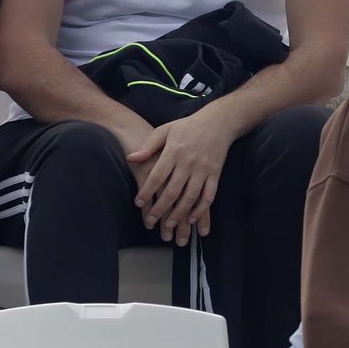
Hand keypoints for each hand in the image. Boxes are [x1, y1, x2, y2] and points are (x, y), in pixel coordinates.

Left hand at [127, 109, 236, 244]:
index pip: (157, 176)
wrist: (218, 122)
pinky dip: (201, 209)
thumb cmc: (187, 126)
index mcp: (174, 151)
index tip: (138, 203)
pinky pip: (209, 195)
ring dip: (179, 214)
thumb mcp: (165, 130)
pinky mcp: (215, 174)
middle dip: (160, 209)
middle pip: (172, 191)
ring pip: (190, 197)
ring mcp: (203, 169)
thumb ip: (148, 146)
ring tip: (169, 225)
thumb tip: (130, 158)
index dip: (147, 191)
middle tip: (151, 221)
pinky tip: (192, 219)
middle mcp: (188, 162)